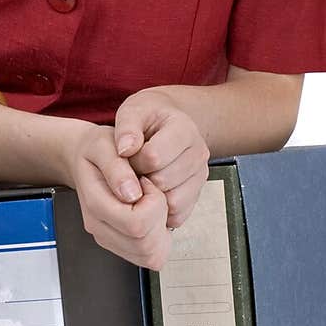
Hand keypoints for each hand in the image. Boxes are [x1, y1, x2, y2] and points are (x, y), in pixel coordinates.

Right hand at [64, 122, 172, 270]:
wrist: (84, 158)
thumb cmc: (96, 150)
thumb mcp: (104, 145)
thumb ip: (116, 168)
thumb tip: (131, 194)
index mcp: (94, 204)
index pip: (136, 224)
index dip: (153, 202)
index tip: (146, 181)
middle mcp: (99, 228)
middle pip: (145, 246)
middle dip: (159, 218)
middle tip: (150, 193)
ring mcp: (109, 239)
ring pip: (151, 256)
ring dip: (160, 230)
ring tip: (150, 203)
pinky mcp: (121, 245)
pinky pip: (151, 257)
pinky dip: (159, 238)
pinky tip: (150, 215)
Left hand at [112, 89, 209, 229]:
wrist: (164, 122)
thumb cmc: (146, 117)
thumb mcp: (132, 111)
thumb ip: (126, 128)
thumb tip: (125, 150)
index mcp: (184, 128)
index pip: (154, 156)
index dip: (134, 160)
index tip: (128, 154)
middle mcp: (199, 152)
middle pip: (163, 180)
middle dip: (141, 178)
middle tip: (133, 168)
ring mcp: (200, 175)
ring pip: (173, 201)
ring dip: (151, 195)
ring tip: (142, 178)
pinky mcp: (197, 194)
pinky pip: (178, 214)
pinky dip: (160, 210)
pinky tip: (151, 191)